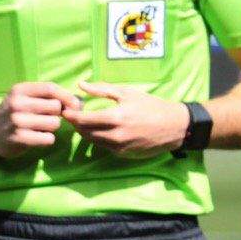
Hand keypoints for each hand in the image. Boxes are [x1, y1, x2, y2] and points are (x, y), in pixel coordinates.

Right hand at [0, 81, 78, 156]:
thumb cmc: (14, 113)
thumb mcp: (25, 98)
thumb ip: (49, 96)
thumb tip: (80, 101)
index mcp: (19, 90)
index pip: (50, 89)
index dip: (66, 97)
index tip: (74, 105)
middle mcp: (17, 104)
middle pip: (56, 107)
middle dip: (56, 114)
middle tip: (46, 118)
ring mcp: (17, 121)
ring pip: (54, 123)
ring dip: (51, 128)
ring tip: (39, 128)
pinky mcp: (19, 138)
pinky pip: (48, 138)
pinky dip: (46, 139)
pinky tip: (36, 138)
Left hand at [63, 83, 191, 156]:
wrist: (176, 126)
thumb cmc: (151, 106)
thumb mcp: (127, 93)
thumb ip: (102, 89)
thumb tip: (80, 84)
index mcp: (116, 118)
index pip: (83, 120)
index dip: (70, 116)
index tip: (64, 110)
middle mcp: (116, 135)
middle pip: (85, 132)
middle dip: (76, 124)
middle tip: (72, 116)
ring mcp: (120, 147)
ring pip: (93, 141)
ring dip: (86, 132)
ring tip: (84, 121)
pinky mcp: (125, 154)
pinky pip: (104, 147)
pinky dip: (99, 138)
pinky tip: (100, 130)